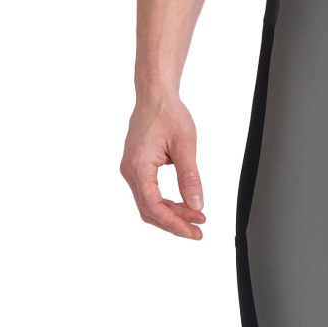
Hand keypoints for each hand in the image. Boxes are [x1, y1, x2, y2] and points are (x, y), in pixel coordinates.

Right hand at [120, 94, 205, 238]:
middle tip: (198, 230)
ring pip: (148, 203)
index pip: (153, 206)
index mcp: (138, 165)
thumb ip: (190, 177)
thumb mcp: (185, 145)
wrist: (155, 95)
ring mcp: (130, 169)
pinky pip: (148, 193)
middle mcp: (129, 170)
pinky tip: (183, 205)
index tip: (193, 231)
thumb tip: (196, 205)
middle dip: (174, 222)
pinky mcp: (135, 167)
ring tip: (195, 218)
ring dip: (171, 214)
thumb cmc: (168, 114)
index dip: (174, 223)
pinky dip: (165, 202)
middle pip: (148, 209)